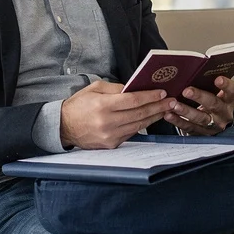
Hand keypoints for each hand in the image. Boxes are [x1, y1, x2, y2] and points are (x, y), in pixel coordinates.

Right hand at [60, 80, 177, 149]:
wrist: (62, 127)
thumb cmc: (78, 105)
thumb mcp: (94, 88)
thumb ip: (116, 88)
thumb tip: (135, 88)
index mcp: (102, 105)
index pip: (133, 100)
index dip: (150, 97)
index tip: (162, 93)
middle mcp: (107, 122)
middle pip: (139, 114)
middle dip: (158, 107)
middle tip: (171, 101)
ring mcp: (109, 136)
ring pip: (138, 125)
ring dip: (153, 117)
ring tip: (165, 109)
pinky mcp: (110, 145)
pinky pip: (131, 133)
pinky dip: (141, 125)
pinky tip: (150, 118)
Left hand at [169, 75, 233, 136]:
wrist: (214, 125)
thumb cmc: (213, 102)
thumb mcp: (216, 93)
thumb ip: (209, 83)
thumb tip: (193, 68)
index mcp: (229, 99)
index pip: (231, 91)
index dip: (226, 85)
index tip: (217, 79)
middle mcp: (223, 113)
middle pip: (214, 104)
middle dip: (200, 97)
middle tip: (187, 90)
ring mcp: (213, 125)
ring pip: (200, 118)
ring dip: (186, 111)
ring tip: (174, 104)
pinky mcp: (201, 133)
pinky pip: (189, 127)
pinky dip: (178, 121)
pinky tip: (169, 114)